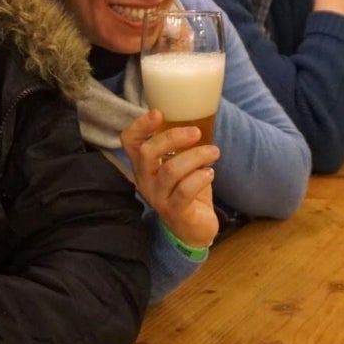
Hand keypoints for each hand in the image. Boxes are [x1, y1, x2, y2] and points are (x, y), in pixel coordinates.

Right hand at [120, 110, 219, 249]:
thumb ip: (180, 147)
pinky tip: (210, 173)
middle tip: (196, 132)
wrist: (193, 230)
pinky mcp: (175, 212)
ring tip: (214, 152)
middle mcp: (145, 181)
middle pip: (147, 152)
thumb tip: (196, 117)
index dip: (140, 125)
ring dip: (196, 156)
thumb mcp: (179, 166)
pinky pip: (185, 191)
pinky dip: (200, 177)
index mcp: (143, 166)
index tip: (158, 113)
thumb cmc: (186, 191)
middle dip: (173, 137)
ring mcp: (158, 198)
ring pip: (170, 170)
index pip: (129, 142)